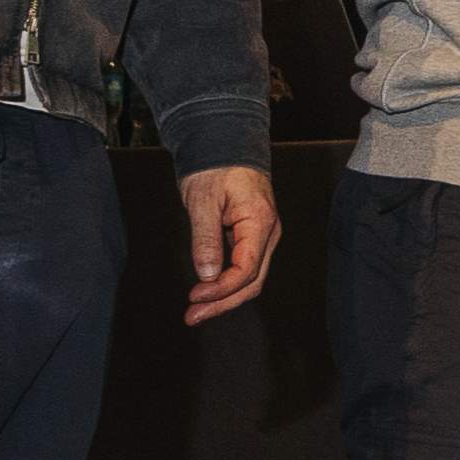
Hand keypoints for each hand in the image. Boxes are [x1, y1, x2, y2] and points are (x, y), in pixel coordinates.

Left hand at [180, 165, 279, 321]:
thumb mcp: (203, 199)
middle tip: (192, 316)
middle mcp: (267, 233)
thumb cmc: (216, 165)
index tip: (195, 296)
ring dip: (224, 298)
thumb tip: (206, 274)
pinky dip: (226, 284)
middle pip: (252, 282)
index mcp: (260, 222)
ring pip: (249, 279)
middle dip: (222, 303)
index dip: (221, 289)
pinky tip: (207, 291)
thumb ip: (205, 238)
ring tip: (196, 311)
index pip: (246, 270)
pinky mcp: (252, 237)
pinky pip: (244, 268)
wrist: (226, 144)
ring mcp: (262, 236)